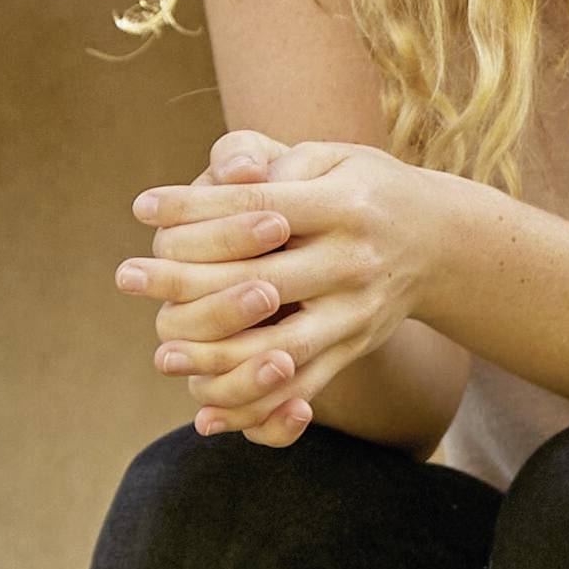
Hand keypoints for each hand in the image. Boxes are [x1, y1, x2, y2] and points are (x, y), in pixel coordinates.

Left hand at [118, 132, 438, 442]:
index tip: (142, 207)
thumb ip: (274, 158)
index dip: (195, 208)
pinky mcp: (353, 351)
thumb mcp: (331, 155)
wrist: (441, 243)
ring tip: (163, 354)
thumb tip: (228, 171)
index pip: (257, 206)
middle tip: (127, 275)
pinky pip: (300, 390)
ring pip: (276, 350)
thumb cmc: (364, 189)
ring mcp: (355, 314)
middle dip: (183, 282)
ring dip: (212, 358)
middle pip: (257, 280)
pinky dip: (252, 409)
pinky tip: (207, 413)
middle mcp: (353, 262)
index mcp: (345, 205)